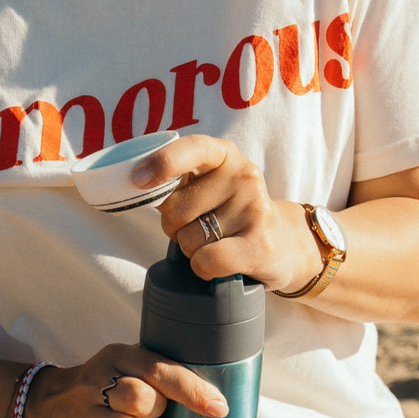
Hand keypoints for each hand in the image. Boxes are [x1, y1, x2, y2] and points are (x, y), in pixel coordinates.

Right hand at [23, 341, 227, 417]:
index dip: (192, 390)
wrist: (45, 410)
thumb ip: (163, 373)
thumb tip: (217, 398)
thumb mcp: (127, 366)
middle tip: (151, 414)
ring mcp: (83, 416)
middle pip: (144, 400)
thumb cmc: (106, 388)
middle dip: (157, 412)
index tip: (218, 407)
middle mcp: (96, 382)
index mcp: (117, 356)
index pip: (159, 369)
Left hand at [136, 135, 317, 292]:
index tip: (138, 180)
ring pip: (188, 240)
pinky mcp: (259, 245)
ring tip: (217, 242)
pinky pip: (206, 261)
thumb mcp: (209, 184)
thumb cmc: (230, 213)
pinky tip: (220, 264)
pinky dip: (203, 268)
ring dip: (191, 249)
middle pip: (175, 209)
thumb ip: (177, 180)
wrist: (283, 244)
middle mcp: (243, 175)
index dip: (161, 163)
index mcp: (224, 154)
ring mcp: (254, 209)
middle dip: (174, 226)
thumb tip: (135, 184)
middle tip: (200, 226)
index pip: (191, 149)